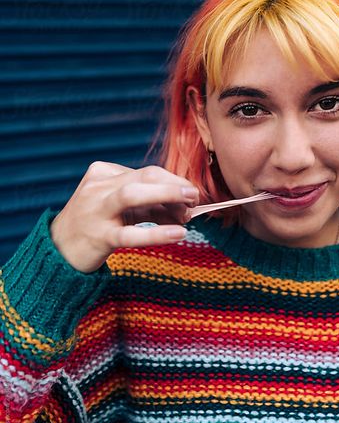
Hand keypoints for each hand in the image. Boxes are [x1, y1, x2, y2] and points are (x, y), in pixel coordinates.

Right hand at [50, 161, 198, 273]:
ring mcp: (96, 211)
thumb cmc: (96, 223)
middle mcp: (98, 188)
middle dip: (173, 184)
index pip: (146, 172)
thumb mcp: (120, 207)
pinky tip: (178, 234)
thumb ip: (149, 205)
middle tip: (194, 196)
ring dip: (166, 196)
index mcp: (104, 173)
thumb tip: (186, 207)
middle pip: (143, 177)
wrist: (58, 250)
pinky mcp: (98, 237)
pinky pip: (130, 234)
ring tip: (189, 207)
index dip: (173, 182)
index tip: (191, 194)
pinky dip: (156, 233)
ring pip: (132, 195)